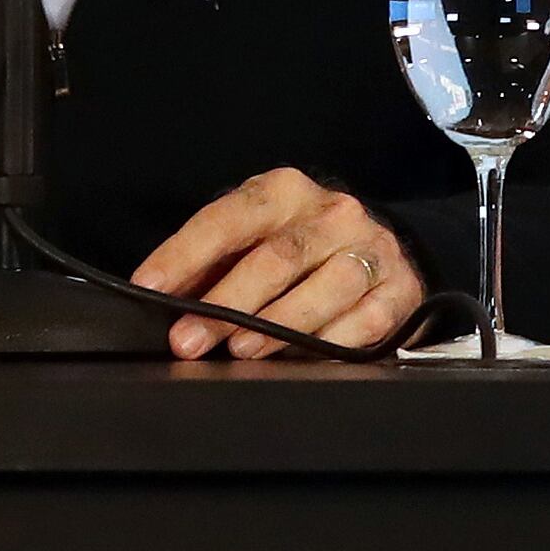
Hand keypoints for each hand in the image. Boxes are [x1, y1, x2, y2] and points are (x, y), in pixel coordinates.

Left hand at [133, 171, 426, 359]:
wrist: (376, 248)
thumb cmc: (296, 247)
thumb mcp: (250, 238)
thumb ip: (208, 263)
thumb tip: (159, 299)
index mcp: (286, 192)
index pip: (231, 217)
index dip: (185, 253)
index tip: (149, 287)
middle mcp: (334, 213)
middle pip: (279, 256)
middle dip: (227, 303)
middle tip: (188, 339)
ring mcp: (373, 249)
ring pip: (328, 286)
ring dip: (279, 323)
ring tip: (240, 350)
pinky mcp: (400, 287)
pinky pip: (367, 318)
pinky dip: (332, 340)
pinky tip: (302, 357)